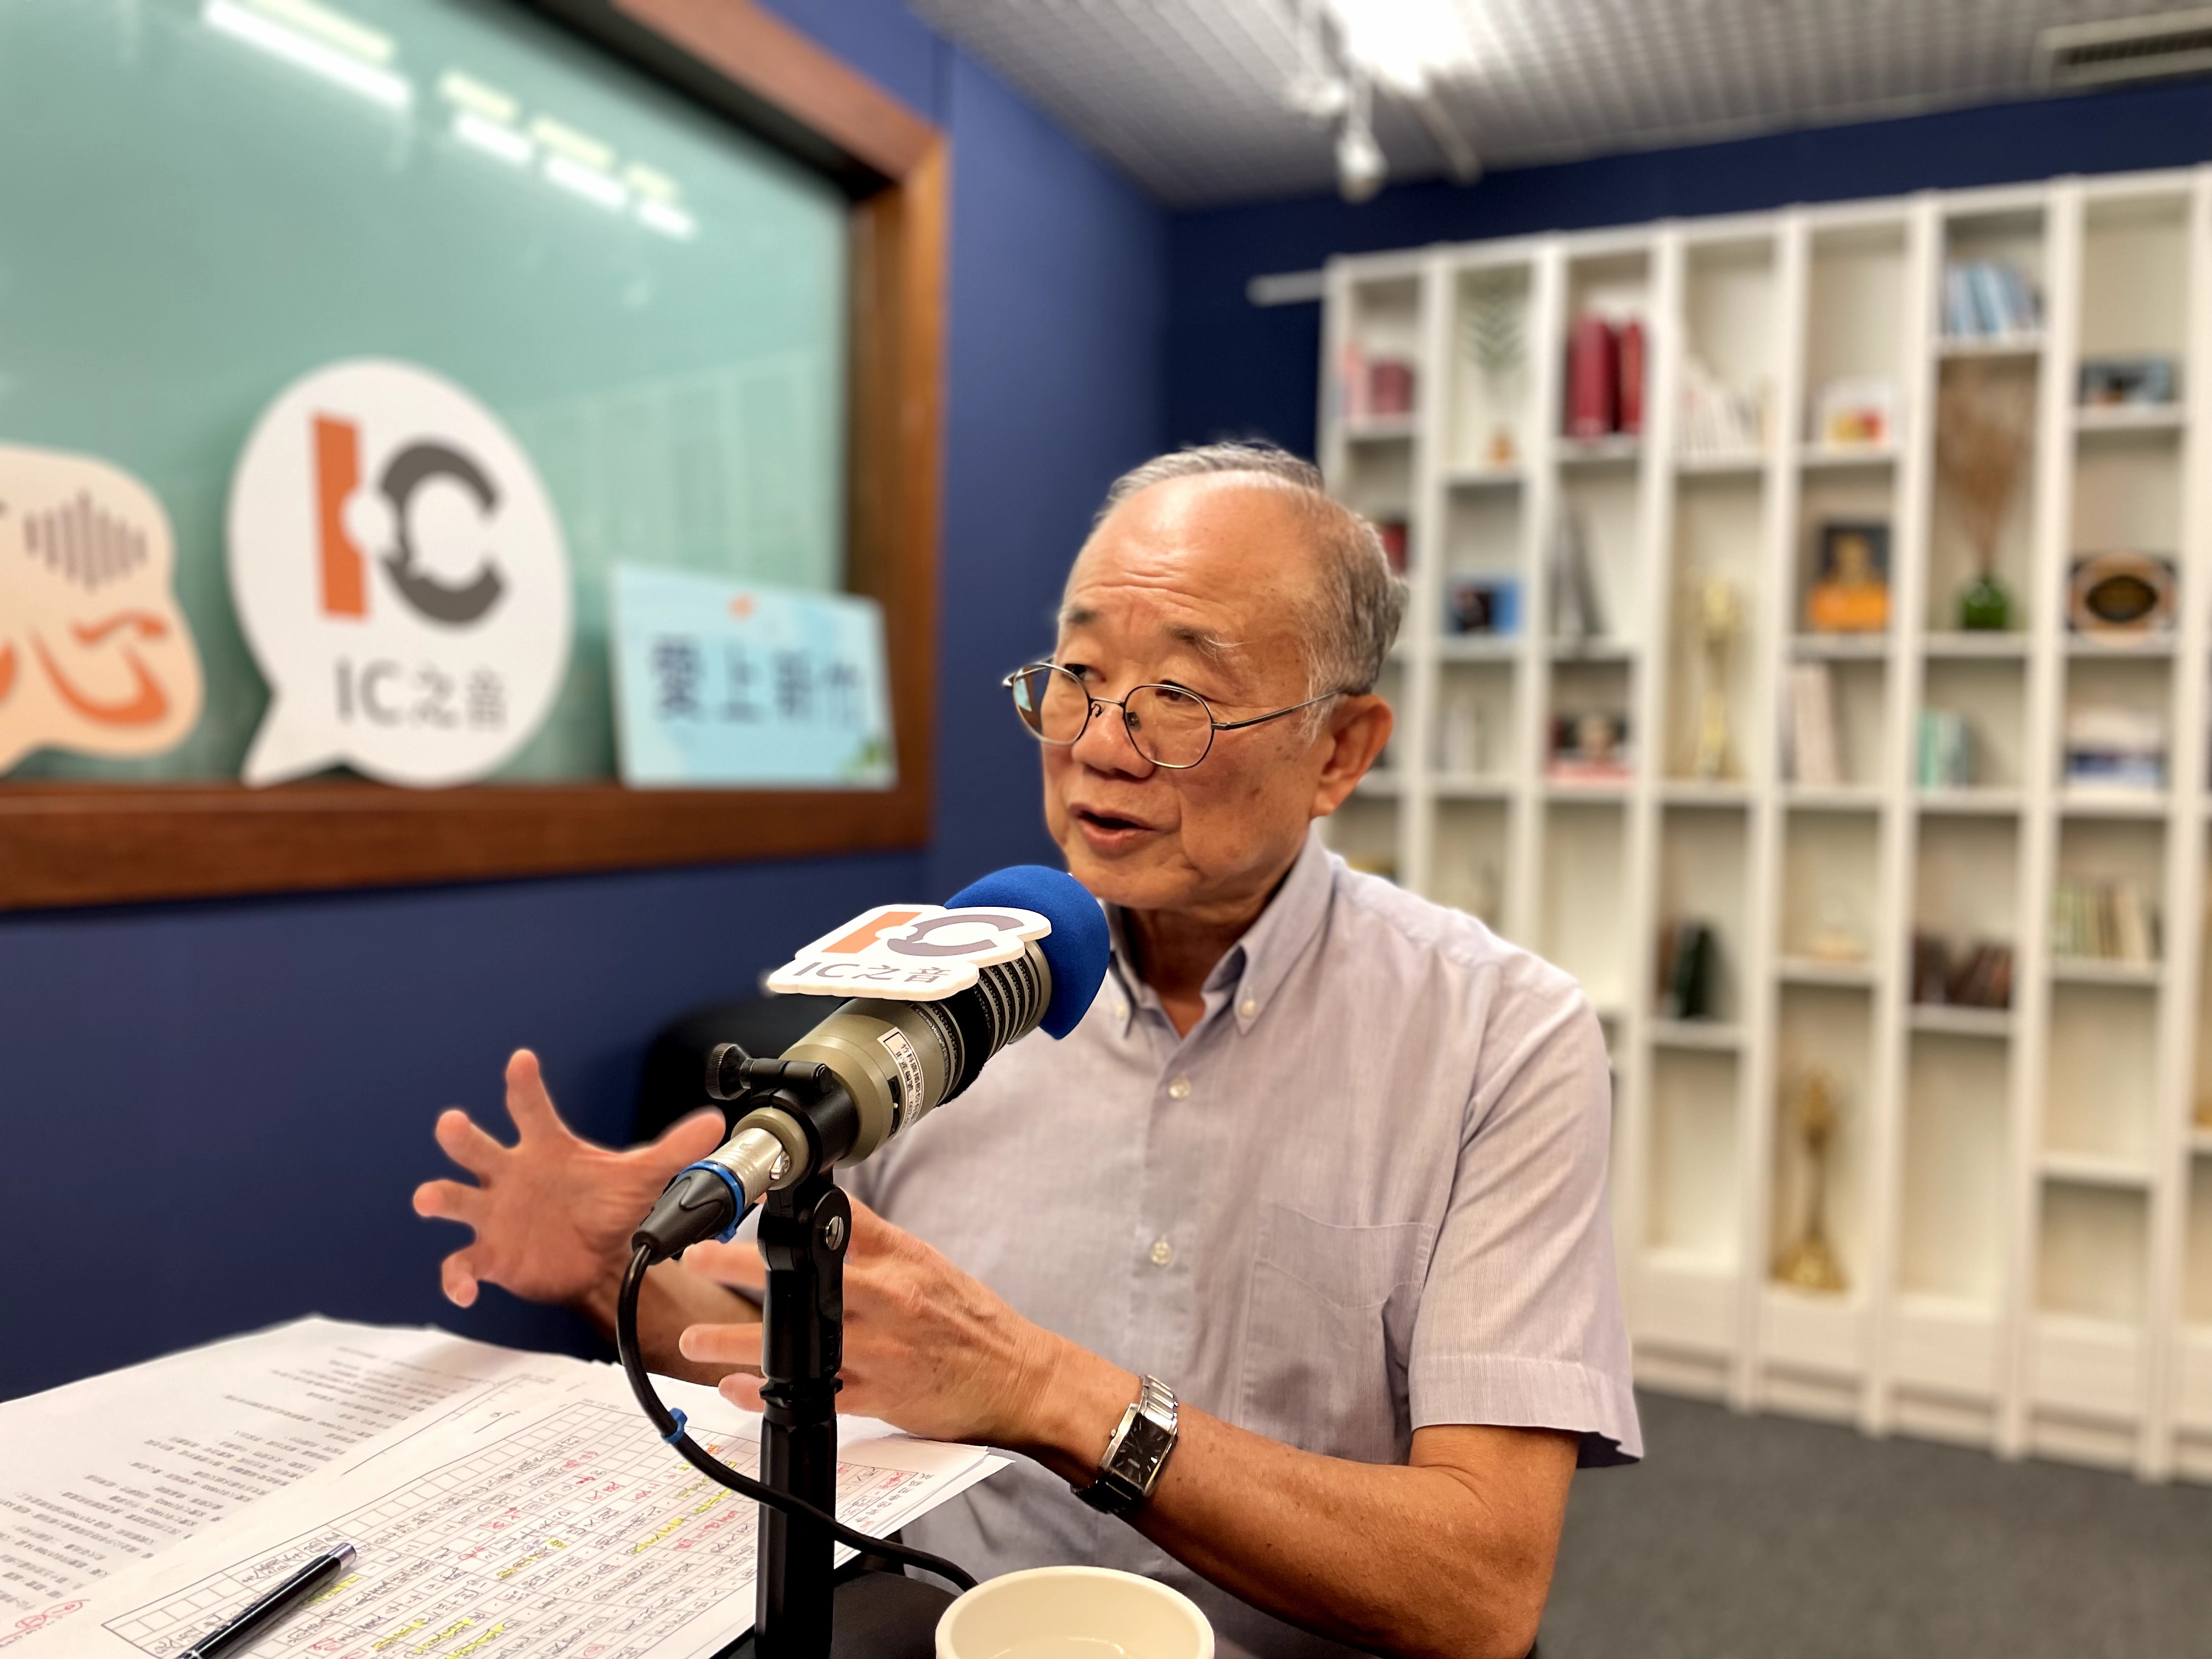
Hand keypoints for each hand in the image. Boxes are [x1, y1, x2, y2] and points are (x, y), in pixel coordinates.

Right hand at [413, 1048, 725, 1314]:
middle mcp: (511, 1174)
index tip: (522, 1061)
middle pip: (476, 1148)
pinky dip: (457, 1278)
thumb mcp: (642, 1177)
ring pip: (455, 1199)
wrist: (600, 1260)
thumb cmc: (607, 1208)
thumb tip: (714, 1123)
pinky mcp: (490, 1255)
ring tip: (429, 1197)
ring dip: (439, 1197)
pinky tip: (465, 1291)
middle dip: (462, 1135)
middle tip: (453, 1123)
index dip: (524, 1084)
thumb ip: (674, 1149)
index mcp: (545, 1148)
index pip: (531, 1107)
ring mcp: (494, 1214)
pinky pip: (462, 1264)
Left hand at [677, 1200, 1112, 1452]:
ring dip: (737, 1341)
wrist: (1018, 1376)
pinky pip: (814, 1394)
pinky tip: (738, 1391)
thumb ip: (876, 1237)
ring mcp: (883, 1348)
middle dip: (742, 1266)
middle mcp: (889, 1298)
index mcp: (900, 1259)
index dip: (783, 1211)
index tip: (740, 1203)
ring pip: (797, 1342)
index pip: (836, 1220)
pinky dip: (770, 1395)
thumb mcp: (926, 1262)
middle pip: (804, 1276)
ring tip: (693, 1340)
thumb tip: (832, 1201)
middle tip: (698, 1259)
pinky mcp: (881, 1394)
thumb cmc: (969, 1320)